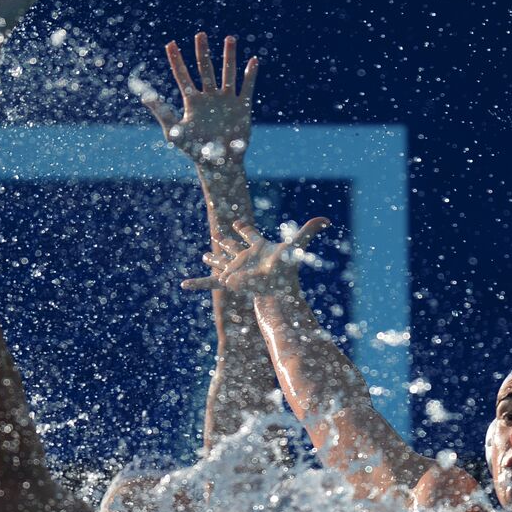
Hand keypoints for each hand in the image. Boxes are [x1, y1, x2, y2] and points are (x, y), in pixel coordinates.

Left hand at [141, 33, 257, 165]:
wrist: (219, 163)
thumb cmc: (195, 150)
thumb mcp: (174, 131)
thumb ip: (162, 112)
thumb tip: (144, 96)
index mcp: (192, 102)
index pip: (182, 76)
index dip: (176, 60)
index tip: (170, 44)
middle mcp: (209, 97)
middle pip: (205, 69)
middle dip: (202, 52)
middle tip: (200, 34)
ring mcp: (226, 100)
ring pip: (227, 73)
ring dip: (229, 56)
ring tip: (229, 39)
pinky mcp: (242, 107)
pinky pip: (247, 87)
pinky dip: (250, 75)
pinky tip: (252, 61)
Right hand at [182, 217, 329, 294]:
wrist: (275, 291)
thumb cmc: (285, 269)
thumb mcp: (294, 246)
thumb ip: (309, 231)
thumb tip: (327, 220)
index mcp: (257, 248)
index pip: (250, 234)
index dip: (244, 229)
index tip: (237, 224)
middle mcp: (246, 258)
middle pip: (233, 248)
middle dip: (226, 243)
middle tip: (218, 238)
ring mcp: (236, 269)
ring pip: (221, 261)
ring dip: (213, 259)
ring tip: (205, 255)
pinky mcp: (229, 281)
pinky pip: (210, 282)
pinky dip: (197, 283)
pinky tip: (184, 284)